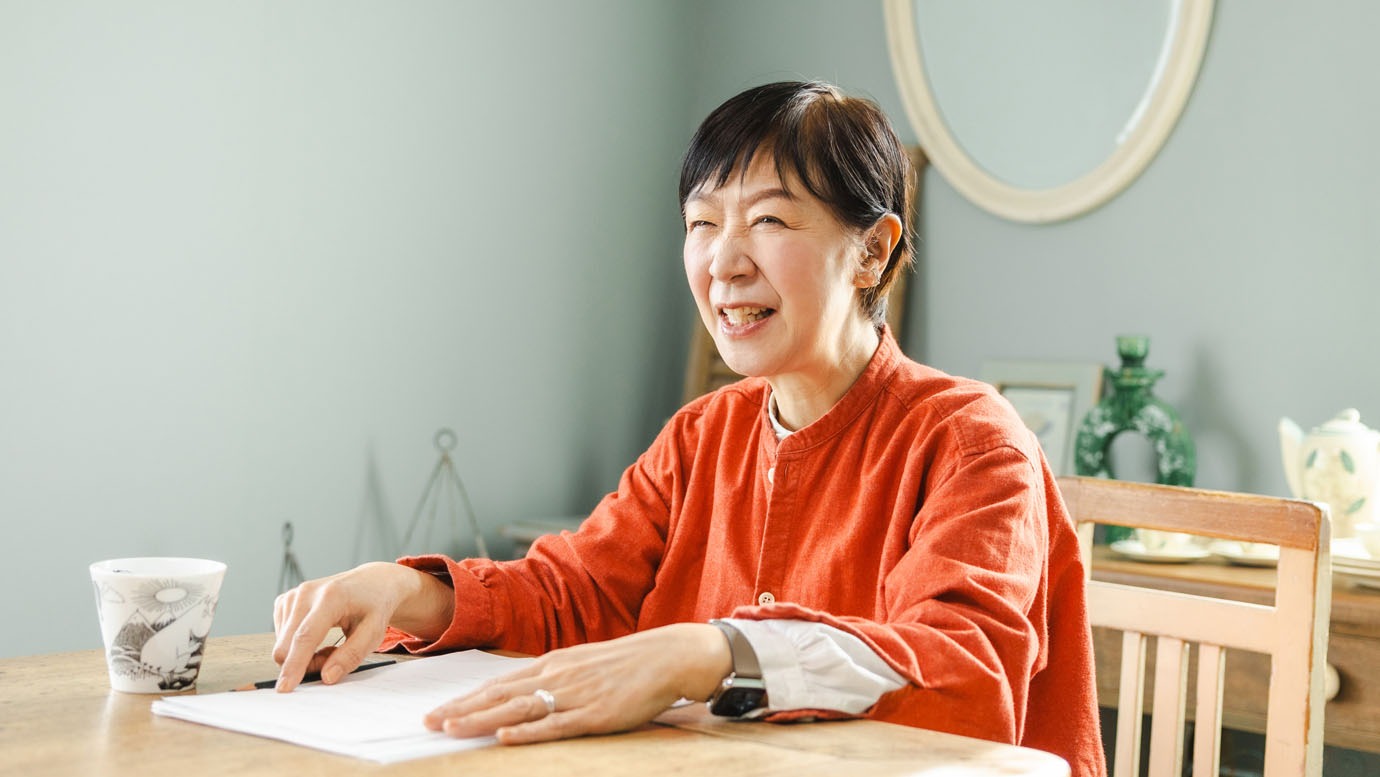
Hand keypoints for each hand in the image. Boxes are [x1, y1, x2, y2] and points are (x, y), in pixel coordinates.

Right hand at [272, 561, 453, 691]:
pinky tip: (318, 635)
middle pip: (287, 644)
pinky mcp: (285, 600)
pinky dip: (298, 644)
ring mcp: (293, 595)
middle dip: (304, 663)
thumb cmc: (374, 606)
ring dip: (303, 654)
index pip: (306, 637)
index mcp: (330, 597)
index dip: (294, 664)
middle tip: (334, 658)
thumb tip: (327, 677)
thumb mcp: (374, 632)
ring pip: (283, 644)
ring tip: (330, 644)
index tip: (285, 687)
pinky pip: (282, 636)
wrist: (372, 582)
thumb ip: (351, 655)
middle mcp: (306, 593)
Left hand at [424, 623, 731, 744]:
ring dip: (482, 719)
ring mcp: (574, 695)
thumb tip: (521, 693)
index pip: (498, 684)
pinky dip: (529, 730)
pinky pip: (556, 724)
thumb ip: (552, 678)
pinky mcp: (595, 714)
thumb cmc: (625, 664)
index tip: (437, 711)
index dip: (465, 699)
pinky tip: (506, 736)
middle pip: (499, 695)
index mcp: (552, 664)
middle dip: (461, 710)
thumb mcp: (581, 664)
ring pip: (519, 708)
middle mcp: (556, 676)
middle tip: (427, 723)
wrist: (666, 657)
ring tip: (452, 728)